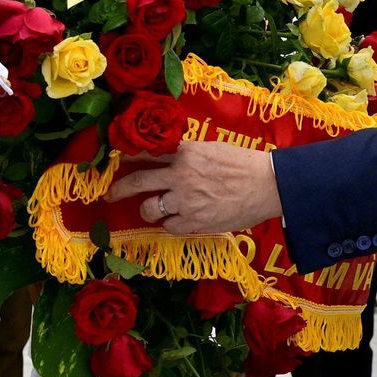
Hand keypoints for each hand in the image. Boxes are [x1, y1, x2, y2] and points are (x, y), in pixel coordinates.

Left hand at [106, 140, 281, 234]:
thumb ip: (188, 154)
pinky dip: (171, 224)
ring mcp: (185, 200)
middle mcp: (180, 175)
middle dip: (118, 188)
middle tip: (110, 193)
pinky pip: (169, 227)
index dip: (127, 157)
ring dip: (147, 210)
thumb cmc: (244, 164)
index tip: (117, 161)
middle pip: (137, 181)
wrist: (267, 185)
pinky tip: (180, 219)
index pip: (146, 153)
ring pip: (148, 209)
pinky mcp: (193, 221)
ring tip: (152, 210)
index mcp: (185, 152)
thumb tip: (166, 158)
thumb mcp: (212, 149)